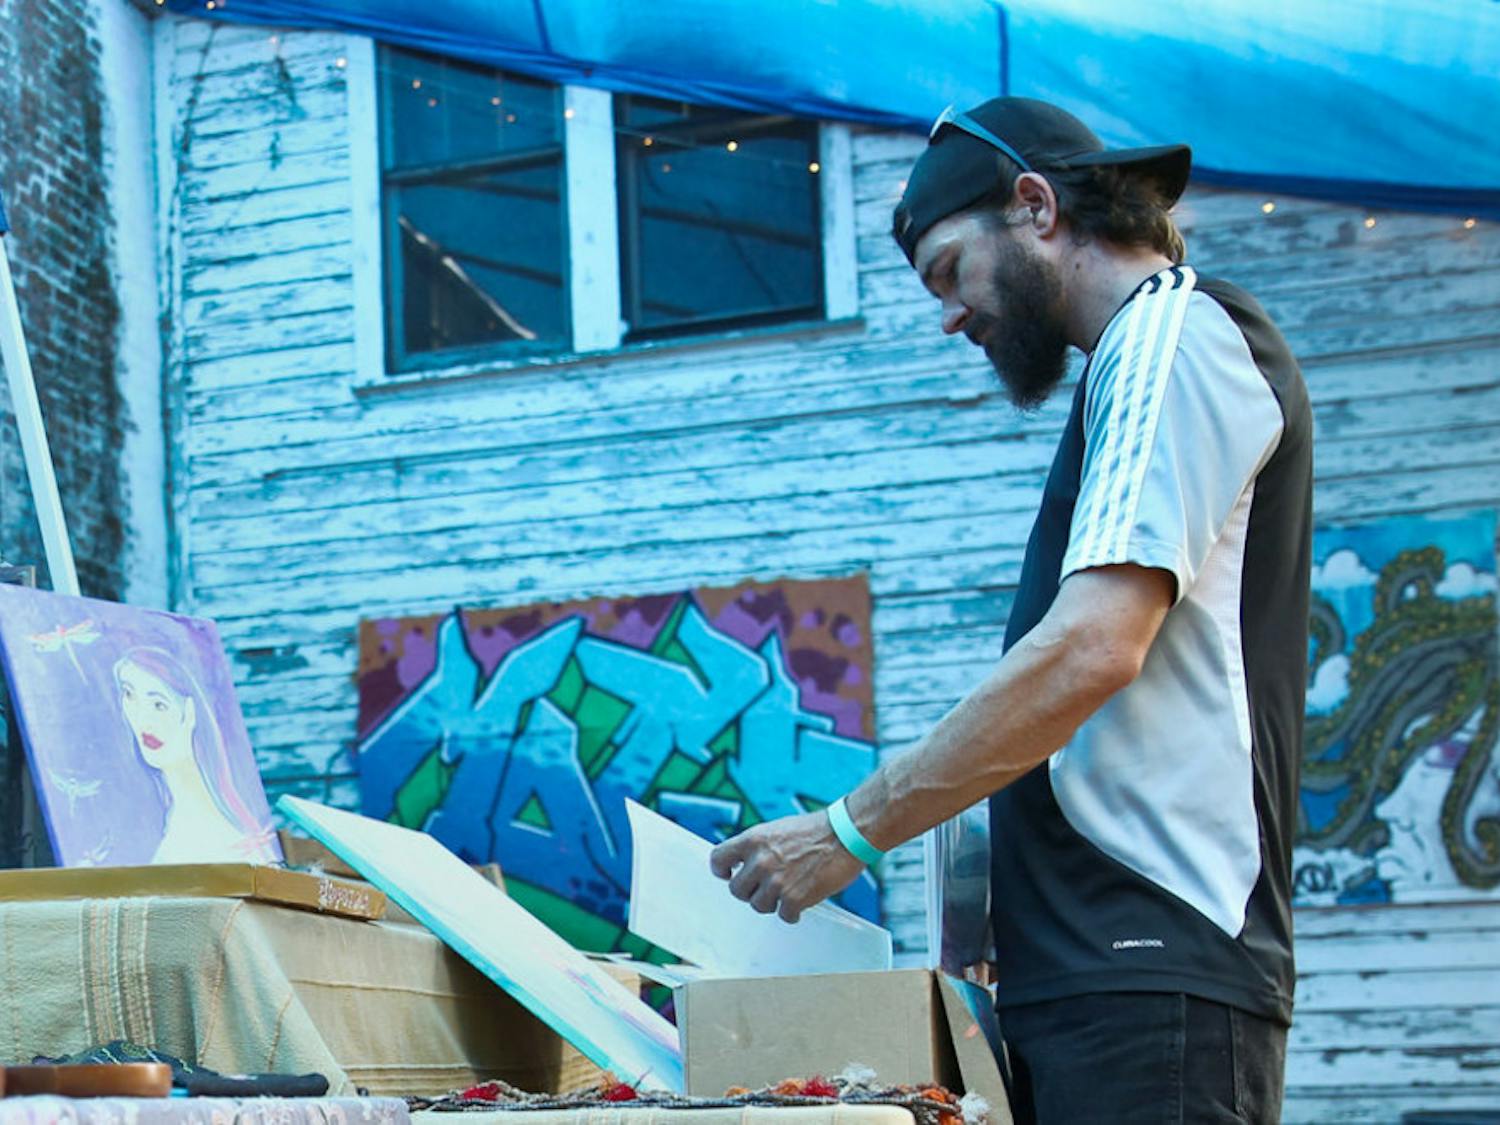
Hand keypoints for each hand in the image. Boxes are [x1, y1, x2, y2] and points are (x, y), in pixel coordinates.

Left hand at [708, 810, 865, 922]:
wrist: (845, 835)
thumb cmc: (816, 830)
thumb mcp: (778, 829)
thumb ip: (758, 847)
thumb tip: (745, 864)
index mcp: (753, 839)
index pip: (718, 859)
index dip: (722, 871)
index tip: (730, 875)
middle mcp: (760, 861)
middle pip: (736, 890)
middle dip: (750, 891)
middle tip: (766, 888)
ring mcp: (776, 881)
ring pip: (758, 906)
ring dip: (772, 903)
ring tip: (788, 892)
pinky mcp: (794, 898)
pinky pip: (783, 916)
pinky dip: (793, 912)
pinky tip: (802, 902)